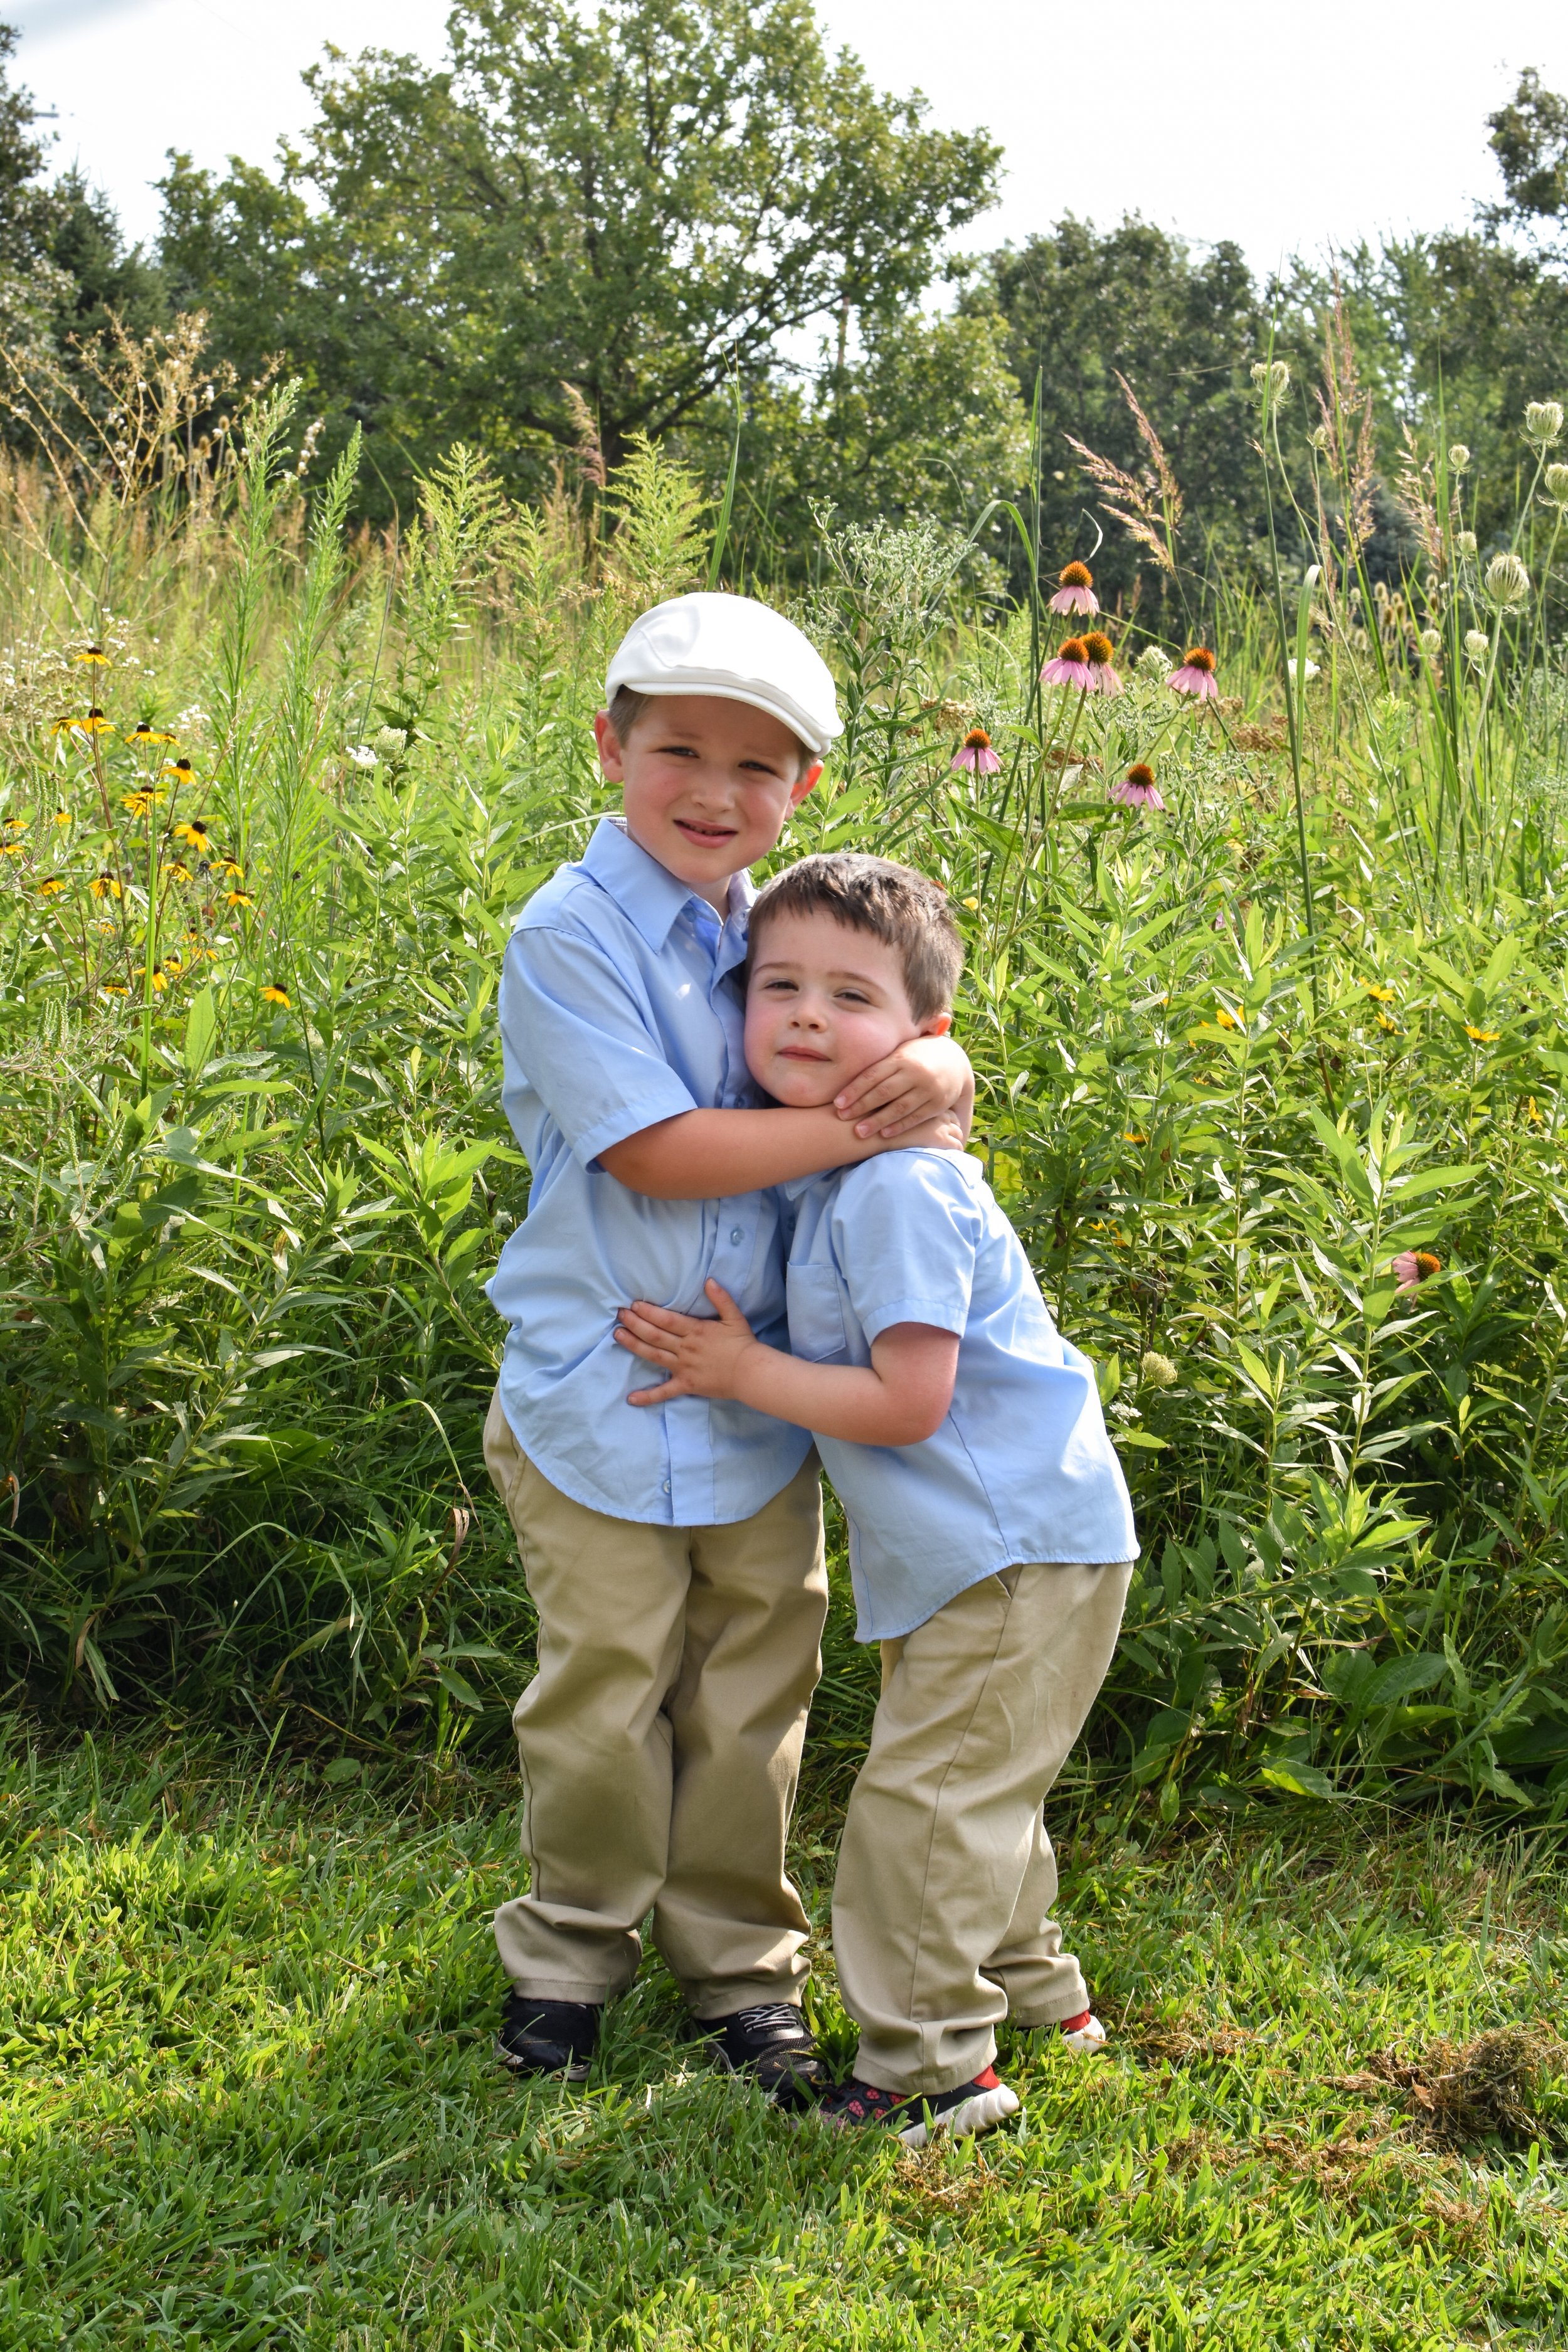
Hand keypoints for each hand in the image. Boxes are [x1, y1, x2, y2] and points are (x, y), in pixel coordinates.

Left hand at [614, 1280, 762, 1404]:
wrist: (751, 1373)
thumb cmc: (743, 1344)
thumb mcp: (735, 1317)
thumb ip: (721, 1298)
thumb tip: (709, 1281)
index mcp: (695, 1331)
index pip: (666, 1320)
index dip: (648, 1312)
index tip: (634, 1305)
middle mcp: (685, 1348)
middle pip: (655, 1335)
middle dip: (635, 1324)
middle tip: (620, 1315)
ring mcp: (684, 1368)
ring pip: (653, 1356)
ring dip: (634, 1345)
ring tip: (618, 1335)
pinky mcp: (686, 1385)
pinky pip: (664, 1392)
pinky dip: (648, 1396)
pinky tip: (631, 1398)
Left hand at [834, 1032, 972, 1138]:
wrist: (954, 1061)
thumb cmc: (916, 1057)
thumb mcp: (900, 1052)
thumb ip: (881, 1064)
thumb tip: (846, 1073)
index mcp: (901, 1058)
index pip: (872, 1075)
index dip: (854, 1089)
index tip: (837, 1103)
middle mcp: (914, 1073)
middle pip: (883, 1092)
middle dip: (861, 1106)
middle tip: (842, 1117)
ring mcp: (927, 1089)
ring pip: (899, 1107)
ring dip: (877, 1121)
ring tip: (859, 1132)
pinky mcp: (937, 1104)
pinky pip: (916, 1117)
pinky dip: (899, 1126)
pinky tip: (884, 1134)